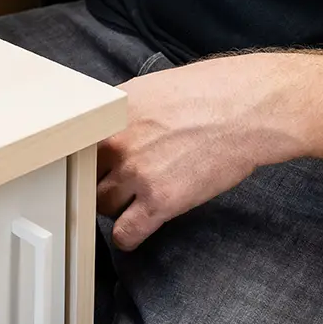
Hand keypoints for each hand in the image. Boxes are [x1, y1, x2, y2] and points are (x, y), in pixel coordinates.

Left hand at [95, 54, 301, 250]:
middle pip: (85, 175)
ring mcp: (136, 172)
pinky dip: (128, 236)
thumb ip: (122, 110)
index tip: (94, 162)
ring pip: (101, 205)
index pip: (75, 141)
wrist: (247, 110)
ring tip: (132, 202)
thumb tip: (105, 125)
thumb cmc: (209, 92)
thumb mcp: (151, 87)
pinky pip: (125, 234)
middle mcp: (117, 140)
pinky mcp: (160, 201)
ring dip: (114, 207)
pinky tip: (137, 229)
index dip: (85, 154)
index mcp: (112, 110)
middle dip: (99, 180)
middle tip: (116, 183)